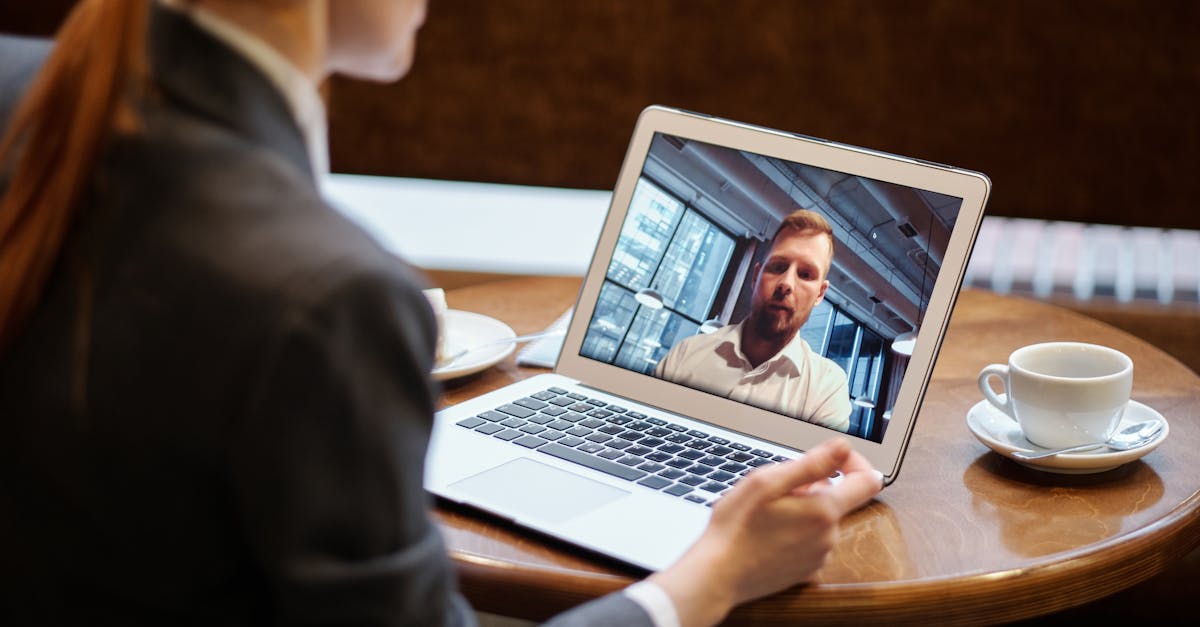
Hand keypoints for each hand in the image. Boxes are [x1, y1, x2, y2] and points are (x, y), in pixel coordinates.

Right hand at [647, 437, 881, 626]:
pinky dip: (796, 530)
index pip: (868, 481)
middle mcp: (829, 537)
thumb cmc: (736, 527)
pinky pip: (811, 540)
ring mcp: (818, 556)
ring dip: (802, 509)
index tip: (832, 459)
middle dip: (813, 487)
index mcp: (823, 512)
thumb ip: (811, 464)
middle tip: (777, 489)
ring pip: (821, 520)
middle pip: (837, 499)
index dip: (854, 462)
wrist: (718, 576)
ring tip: (767, 513)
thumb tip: (843, 447)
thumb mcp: (767, 482)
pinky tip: (768, 533)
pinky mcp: (806, 570)